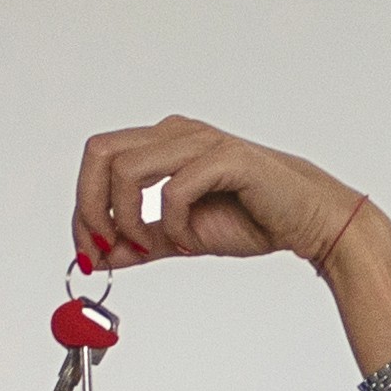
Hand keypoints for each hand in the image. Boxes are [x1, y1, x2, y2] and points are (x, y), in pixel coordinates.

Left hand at [71, 115, 363, 271]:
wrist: (307, 218)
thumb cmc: (253, 217)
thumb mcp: (180, 235)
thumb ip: (140, 242)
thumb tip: (99, 257)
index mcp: (162, 142)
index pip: (98, 159)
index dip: (82, 207)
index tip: (88, 250)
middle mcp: (176, 133)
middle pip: (100, 154)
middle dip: (92, 207)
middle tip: (107, 247)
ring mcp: (200, 142)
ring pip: (128, 169)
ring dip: (128, 218)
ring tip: (156, 246)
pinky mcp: (224, 159)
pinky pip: (174, 191)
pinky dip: (173, 225)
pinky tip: (193, 241)